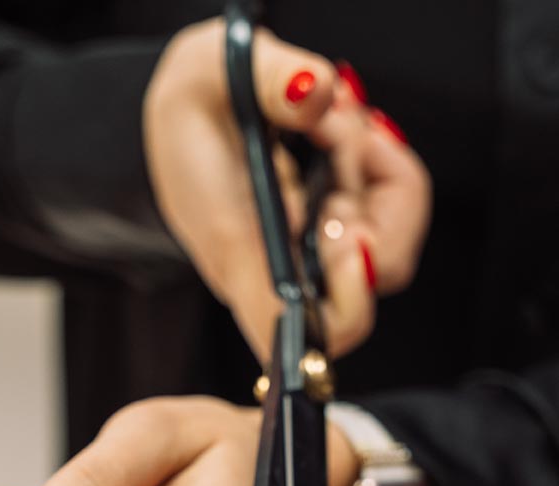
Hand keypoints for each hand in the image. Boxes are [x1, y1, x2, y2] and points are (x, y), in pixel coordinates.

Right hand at [144, 19, 430, 362]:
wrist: (189, 114)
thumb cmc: (191, 106)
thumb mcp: (206, 67)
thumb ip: (265, 78)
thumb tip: (316, 93)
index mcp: (236, 248)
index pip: (289, 326)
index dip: (340, 307)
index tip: (349, 240)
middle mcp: (278, 268)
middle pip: (365, 287)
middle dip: (380, 204)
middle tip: (337, 137)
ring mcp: (310, 257)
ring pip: (387, 247)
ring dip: (379, 174)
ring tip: (332, 122)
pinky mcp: (331, 239)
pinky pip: (388, 219)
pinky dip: (383, 170)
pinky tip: (347, 134)